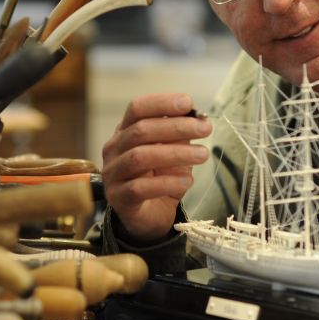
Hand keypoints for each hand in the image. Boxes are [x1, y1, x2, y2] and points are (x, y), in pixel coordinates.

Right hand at [101, 93, 212, 240]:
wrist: (149, 216)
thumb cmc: (160, 178)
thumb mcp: (173, 152)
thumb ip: (180, 136)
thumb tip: (199, 118)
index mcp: (125, 131)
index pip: (137, 108)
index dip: (161, 103)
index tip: (188, 103)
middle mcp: (114, 149)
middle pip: (141, 130)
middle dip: (176, 127)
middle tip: (205, 129)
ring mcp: (113, 174)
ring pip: (140, 157)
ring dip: (176, 153)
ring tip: (202, 154)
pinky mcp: (119, 198)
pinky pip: (141, 187)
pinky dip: (167, 182)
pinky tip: (188, 181)